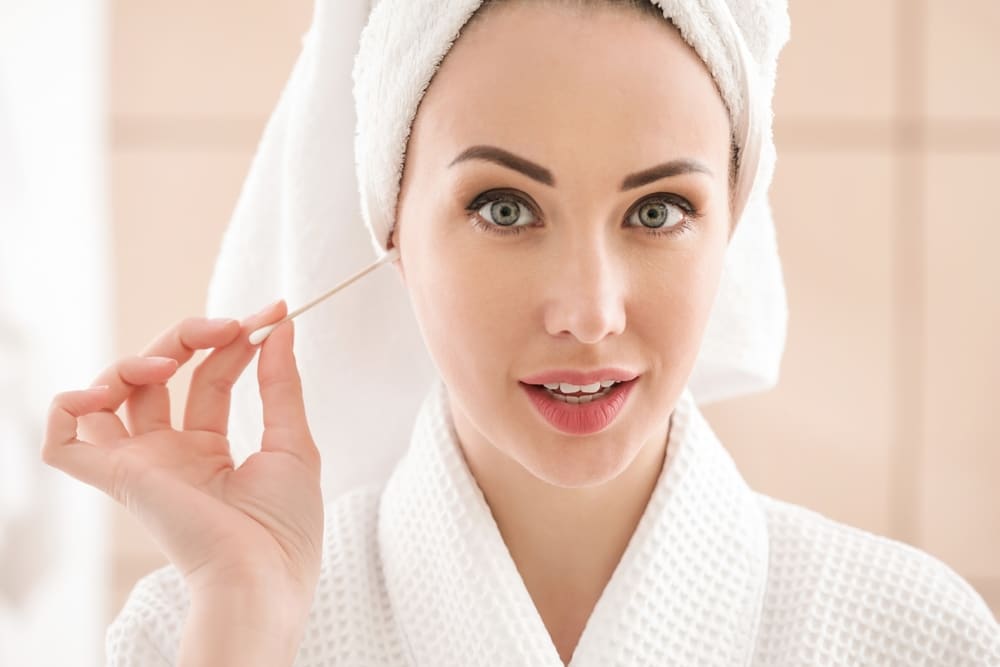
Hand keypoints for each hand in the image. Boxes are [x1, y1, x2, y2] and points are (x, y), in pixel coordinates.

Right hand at [41, 300, 323, 603]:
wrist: (263, 574)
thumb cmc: (284, 527)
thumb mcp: (293, 444)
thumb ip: (280, 384)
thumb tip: (279, 328)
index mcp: (210, 452)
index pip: (211, 378)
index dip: (236, 343)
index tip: (271, 315)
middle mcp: (170, 455)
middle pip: (161, 375)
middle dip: (192, 337)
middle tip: (229, 325)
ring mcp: (141, 464)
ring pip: (115, 392)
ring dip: (138, 358)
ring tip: (173, 358)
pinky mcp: (116, 477)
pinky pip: (64, 440)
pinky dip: (69, 405)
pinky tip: (104, 389)